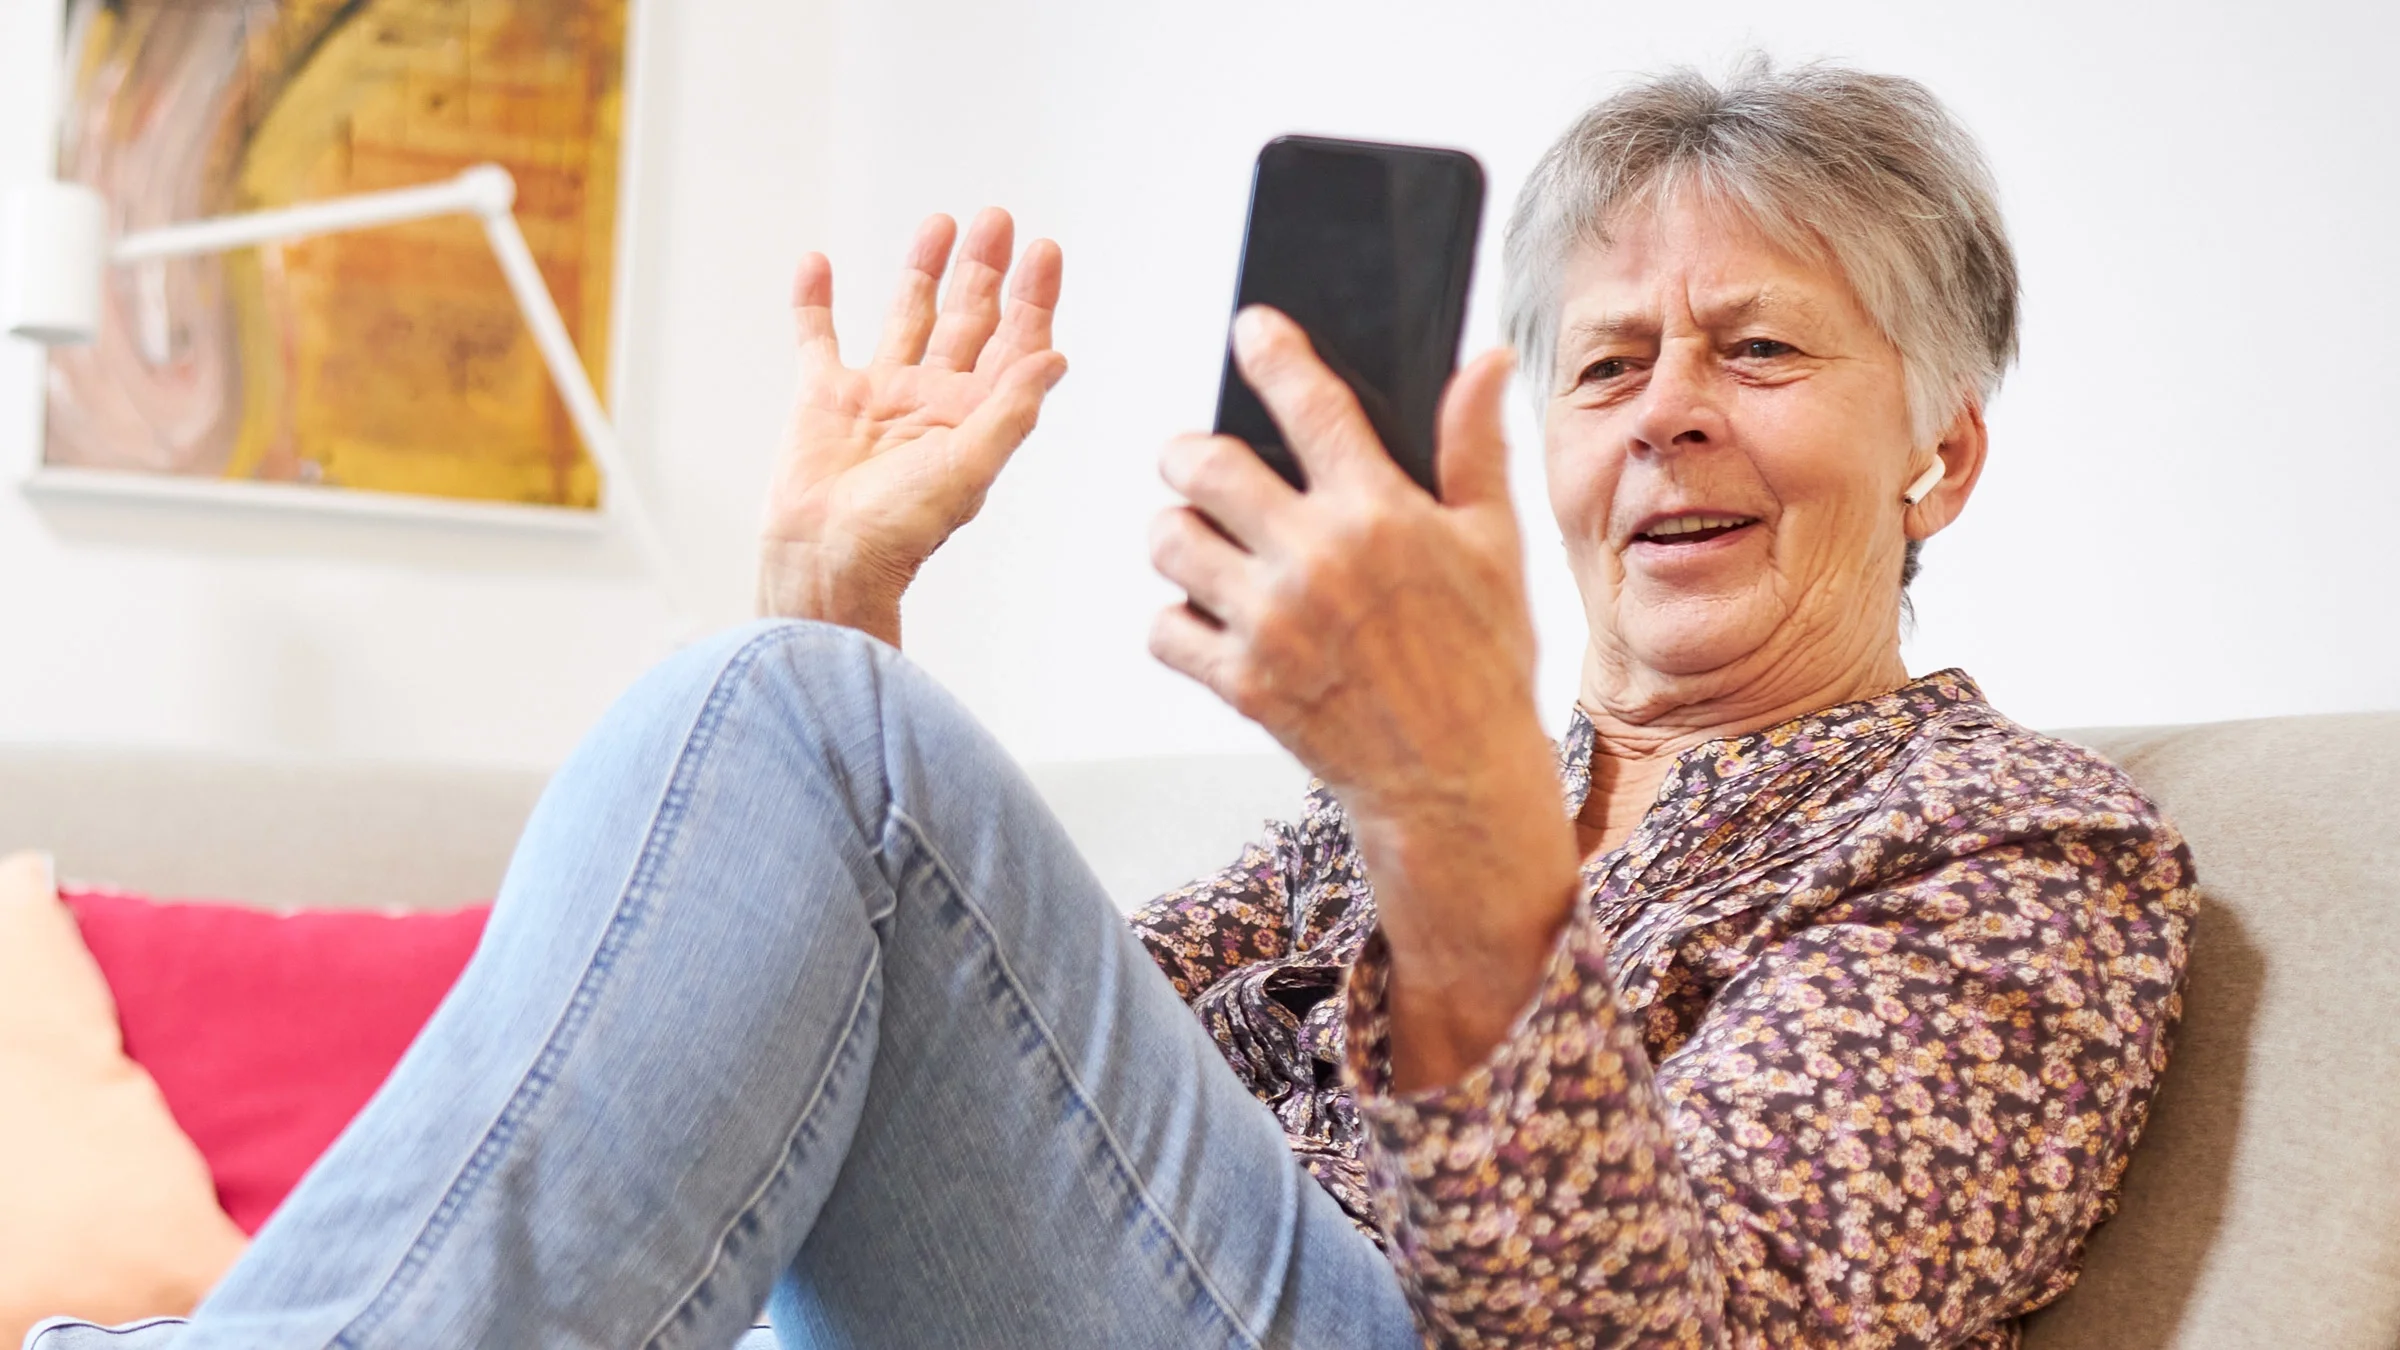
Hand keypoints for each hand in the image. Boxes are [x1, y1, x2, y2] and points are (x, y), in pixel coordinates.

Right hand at [759, 209, 1065, 645]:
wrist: (825, 560)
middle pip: (966, 320)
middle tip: (998, 219)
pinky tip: (818, 262)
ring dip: (921, 271)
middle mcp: (930, 402)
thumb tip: (1057, 358)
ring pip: (904, 316)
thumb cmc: (899, 530)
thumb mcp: (969, 466)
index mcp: (972, 419)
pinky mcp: (822, 399)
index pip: (1012, 345)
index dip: (1032, 297)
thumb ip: (1011, 409)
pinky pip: (818, 338)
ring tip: (940, 223)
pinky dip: (815, 301)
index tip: (1043, 249)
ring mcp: (877, 397)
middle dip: (983, 270)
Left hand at [1146, 307, 1580, 1088]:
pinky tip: (1205, 616)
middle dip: (1188, 454)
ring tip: (1198, 541)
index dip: (1272, 352)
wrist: (1456, 782)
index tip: (1251, 329)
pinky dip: (1174, 618)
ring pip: (1169, 540)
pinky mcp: (1241, 682)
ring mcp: (1271, 623)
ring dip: (1175, 532)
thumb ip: (1475, 449)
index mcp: (1381, 513)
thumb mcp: (1494, 547)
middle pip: (1202, 466)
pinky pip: (1164, 627)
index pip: (1309, 404)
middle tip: (1195, 462)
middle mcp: (1317, 559)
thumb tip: (1481, 360)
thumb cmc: (1484, 661)